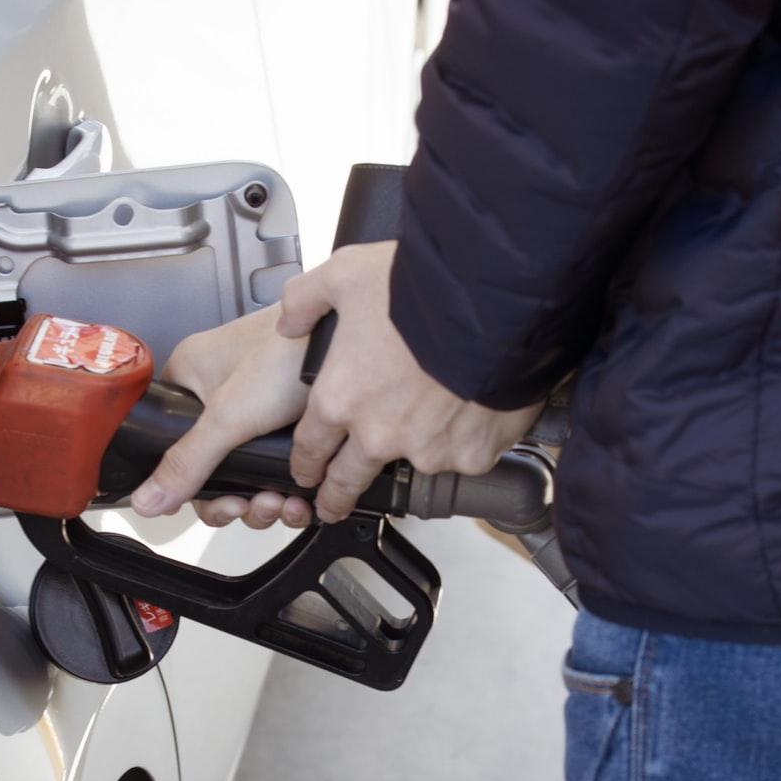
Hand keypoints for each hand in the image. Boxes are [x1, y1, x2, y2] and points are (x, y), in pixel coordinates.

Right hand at [128, 305, 315, 527]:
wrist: (353, 336)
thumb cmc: (289, 350)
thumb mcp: (230, 415)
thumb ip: (187, 462)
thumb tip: (147, 500)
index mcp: (189, 380)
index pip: (172, 448)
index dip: (193, 487)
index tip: (222, 503)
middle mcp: (219, 394)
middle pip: (213, 470)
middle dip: (238, 499)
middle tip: (256, 505)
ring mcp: (256, 409)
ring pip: (248, 474)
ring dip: (265, 500)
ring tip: (285, 502)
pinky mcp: (289, 419)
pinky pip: (278, 467)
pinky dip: (288, 490)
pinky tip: (301, 497)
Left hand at [278, 242, 543, 522]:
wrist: (491, 304)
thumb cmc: (420, 289)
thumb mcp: (345, 275)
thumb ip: (307, 300)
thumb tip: (289, 321)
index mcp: (340, 398)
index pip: (310, 447)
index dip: (305, 463)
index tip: (307, 471)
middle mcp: (378, 434)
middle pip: (347, 481)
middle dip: (336, 497)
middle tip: (334, 505)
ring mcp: (426, 450)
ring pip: (414, 464)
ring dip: (416, 450)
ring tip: (432, 424)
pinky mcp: (470, 455)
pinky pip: (465, 456)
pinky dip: (466, 440)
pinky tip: (472, 410)